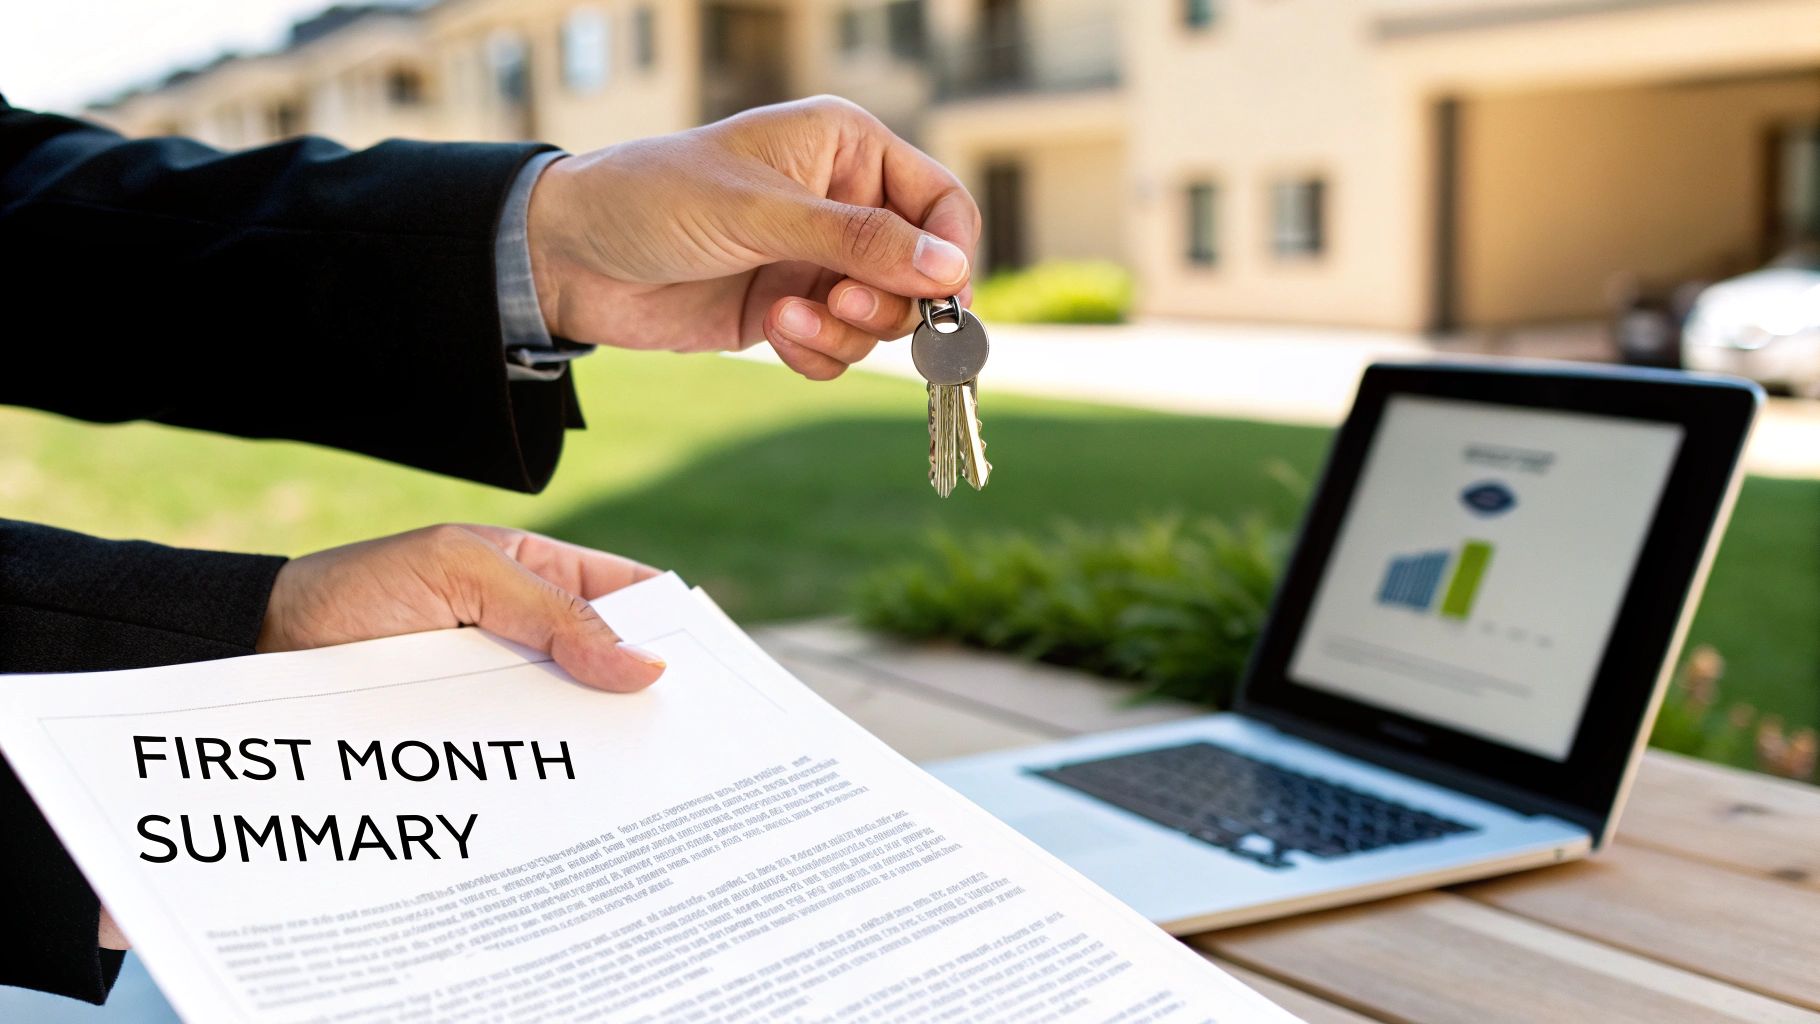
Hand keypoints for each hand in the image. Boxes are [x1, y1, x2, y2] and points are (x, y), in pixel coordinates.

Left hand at [98, 525, 662, 948]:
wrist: (253, 651)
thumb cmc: (353, 591)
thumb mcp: (460, 571)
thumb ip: (551, 611)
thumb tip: (645, 665)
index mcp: (540, 578)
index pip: (633, 601)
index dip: (676, 632)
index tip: (714, 675)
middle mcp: (528, 641)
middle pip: (613, 675)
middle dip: (647, 705)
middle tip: (689, 746)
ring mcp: (499, 699)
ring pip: (572, 728)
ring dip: (600, 754)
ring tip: (640, 788)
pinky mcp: (467, 749)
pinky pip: (522, 765)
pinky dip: (549, 784)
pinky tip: (571, 807)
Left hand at [528, 95, 981, 379]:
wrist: (571, 256)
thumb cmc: (656, 200)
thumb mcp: (762, 213)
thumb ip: (860, 241)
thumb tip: (951, 271)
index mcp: (847, 149)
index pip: (941, 202)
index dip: (950, 252)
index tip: (939, 300)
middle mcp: (843, 203)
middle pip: (923, 273)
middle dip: (889, 302)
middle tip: (838, 304)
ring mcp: (817, 260)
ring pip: (883, 320)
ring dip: (845, 333)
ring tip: (787, 317)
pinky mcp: (791, 310)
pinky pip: (840, 349)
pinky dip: (817, 354)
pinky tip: (772, 333)